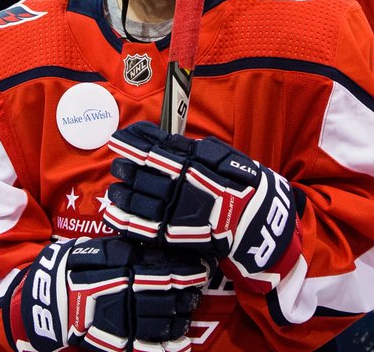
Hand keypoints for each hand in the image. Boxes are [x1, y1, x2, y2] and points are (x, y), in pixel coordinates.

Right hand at [4, 236, 207, 351]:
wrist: (40, 301)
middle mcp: (116, 296)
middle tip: (199, 290)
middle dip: (185, 293)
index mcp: (113, 271)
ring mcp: (113, 322)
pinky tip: (180, 345)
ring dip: (178, 317)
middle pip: (161, 296)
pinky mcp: (109, 341)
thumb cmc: (68, 269)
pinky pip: (141, 347)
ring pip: (155, 321)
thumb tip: (153, 248)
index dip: (182, 271)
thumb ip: (120, 250)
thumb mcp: (90, 250)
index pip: (157, 271)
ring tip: (189, 311)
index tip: (200, 268)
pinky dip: (163, 348)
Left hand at [104, 121, 301, 291]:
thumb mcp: (221, 156)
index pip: (154, 148)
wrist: (260, 221)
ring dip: (122, 193)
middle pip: (142, 173)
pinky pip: (144, 228)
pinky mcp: (175, 235)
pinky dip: (125, 221)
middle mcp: (180, 185)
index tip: (117, 139)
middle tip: (117, 166)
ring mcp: (175, 211)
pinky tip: (113, 214)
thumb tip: (166, 141)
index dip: (133, 143)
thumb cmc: (243, 184)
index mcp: (191, 163)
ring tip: (115, 189)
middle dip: (125, 168)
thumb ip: (191, 150)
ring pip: (138, 199)